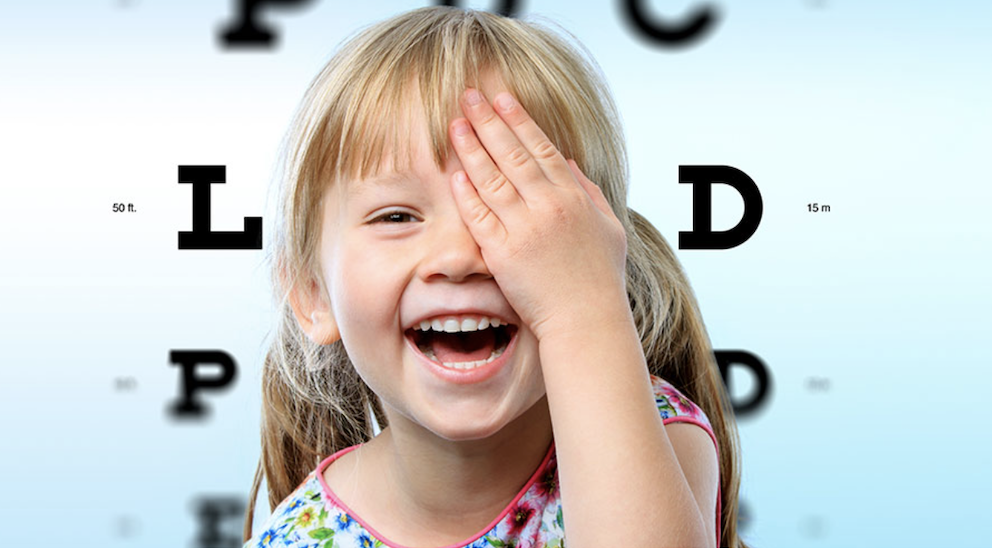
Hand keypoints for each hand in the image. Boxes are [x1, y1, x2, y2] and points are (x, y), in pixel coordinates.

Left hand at [448, 88, 629, 342]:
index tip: (502, 98)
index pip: (541, 147)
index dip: (519, 120)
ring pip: (491, 178)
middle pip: (512, 153)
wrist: (586, 321)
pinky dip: (466, 193)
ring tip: (455, 124)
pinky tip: (454, 172)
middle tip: (469, 97)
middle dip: (488, 121)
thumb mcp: (609, 228)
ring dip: (471, 148)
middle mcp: (548, 207)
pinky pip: (479, 216)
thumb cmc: (600, 279)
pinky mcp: (503, 254)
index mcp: (574, 197)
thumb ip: (589, 192)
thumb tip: (570, 164)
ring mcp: (524, 229)